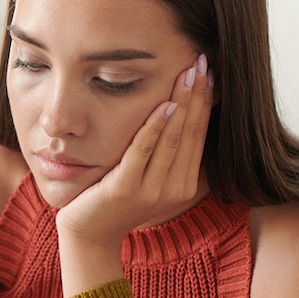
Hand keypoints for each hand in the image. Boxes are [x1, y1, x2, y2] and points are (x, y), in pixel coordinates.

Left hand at [56, 53, 213, 251]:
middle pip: (190, 132)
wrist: (89, 236)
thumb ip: (165, 154)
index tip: (209, 71)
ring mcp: (151, 190)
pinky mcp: (125, 189)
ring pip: (172, 139)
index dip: (205, 101)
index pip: (198, 134)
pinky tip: (164, 104)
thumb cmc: (115, 200)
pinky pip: (143, 151)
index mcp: (184, 184)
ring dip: (181, 103)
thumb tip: (178, 113)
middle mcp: (174, 188)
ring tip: (188, 74)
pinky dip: (154, 127)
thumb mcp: (147, 177)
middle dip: (198, 95)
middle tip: (203, 61)